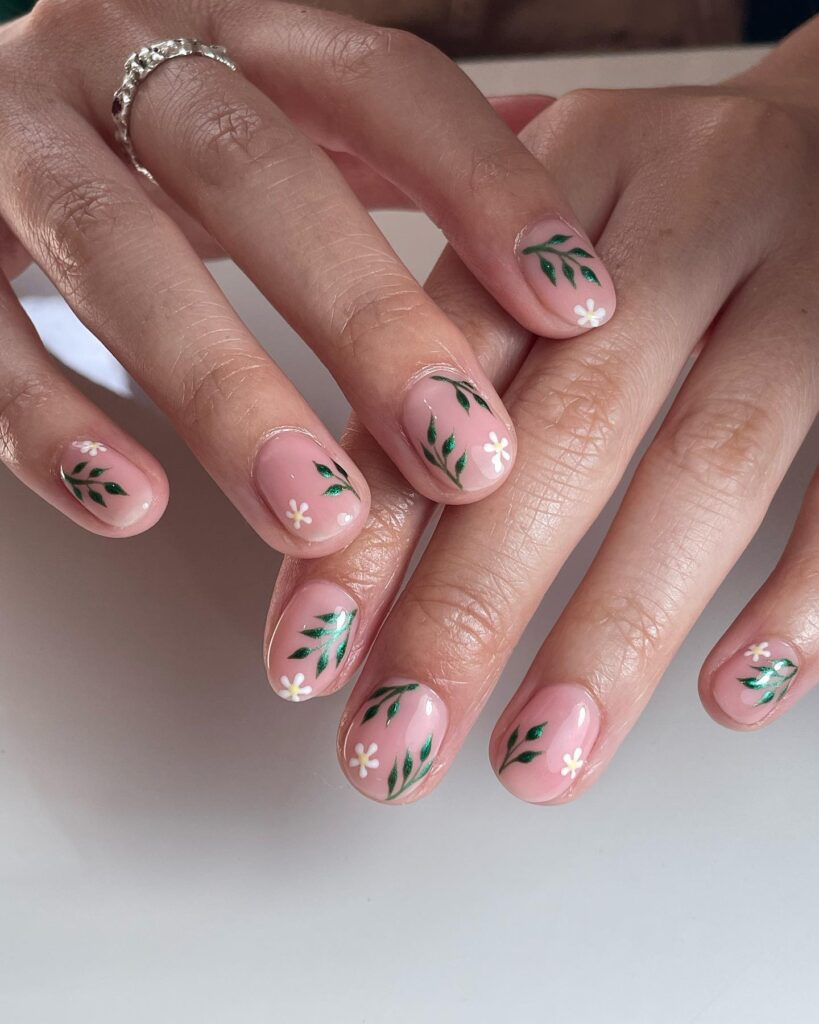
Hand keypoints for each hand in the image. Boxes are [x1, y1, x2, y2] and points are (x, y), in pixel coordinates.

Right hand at [0, 1, 615, 551]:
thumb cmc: (157, 134)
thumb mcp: (283, 117)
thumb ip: (401, 157)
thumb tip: (561, 181)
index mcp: (234, 33)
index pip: (381, 82)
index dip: (485, 186)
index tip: (580, 304)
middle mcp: (119, 64)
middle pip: (254, 170)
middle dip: (363, 317)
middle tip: (461, 451)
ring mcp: (13, 149)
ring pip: (115, 254)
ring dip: (224, 394)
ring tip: (317, 519)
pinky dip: (54, 423)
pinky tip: (134, 505)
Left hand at [264, 17, 818, 798]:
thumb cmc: (673, 193)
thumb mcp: (554, 212)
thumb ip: (460, 323)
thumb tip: (338, 518)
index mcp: (572, 173)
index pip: (443, 359)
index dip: (371, 517)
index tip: (309, 652)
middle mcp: (687, 216)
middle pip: (563, 430)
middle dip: (468, 605)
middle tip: (397, 744)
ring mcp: (807, 277)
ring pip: (705, 467)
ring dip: (614, 634)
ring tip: (538, 760)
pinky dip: (798, 597)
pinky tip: (732, 695)